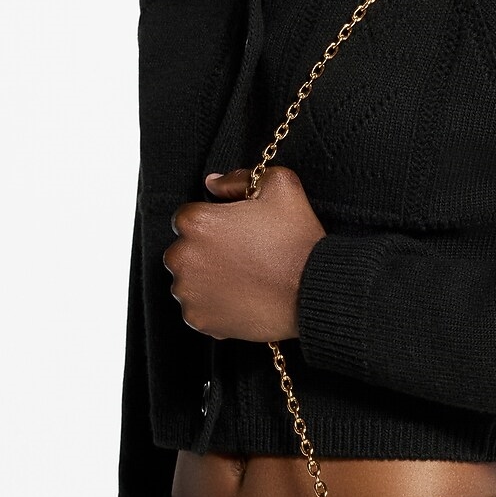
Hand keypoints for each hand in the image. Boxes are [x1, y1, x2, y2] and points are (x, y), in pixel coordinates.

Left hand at [163, 165, 326, 342]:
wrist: (312, 292)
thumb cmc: (296, 240)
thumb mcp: (280, 186)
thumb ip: (240, 177)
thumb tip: (214, 183)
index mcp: (196, 222)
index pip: (189, 217)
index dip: (214, 222)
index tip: (235, 232)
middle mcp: (182, 257)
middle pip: (185, 249)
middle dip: (207, 250)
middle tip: (242, 255)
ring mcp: (188, 292)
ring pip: (189, 280)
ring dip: (207, 278)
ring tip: (242, 278)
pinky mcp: (198, 319)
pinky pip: (197, 308)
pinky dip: (213, 304)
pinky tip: (240, 297)